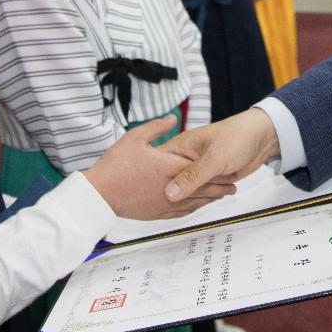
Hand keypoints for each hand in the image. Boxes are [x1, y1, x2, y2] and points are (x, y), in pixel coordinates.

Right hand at [84, 117, 237, 219]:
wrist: (97, 196)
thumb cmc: (114, 166)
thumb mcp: (135, 138)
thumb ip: (157, 127)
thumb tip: (172, 118)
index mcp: (168, 167)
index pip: (199, 167)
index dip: (216, 168)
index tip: (230, 165)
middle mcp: (171, 187)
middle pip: (202, 187)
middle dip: (220, 185)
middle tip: (233, 183)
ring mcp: (164, 203)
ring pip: (194, 202)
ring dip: (211, 198)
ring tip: (224, 195)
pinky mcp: (156, 214)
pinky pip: (181, 213)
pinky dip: (194, 208)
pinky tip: (198, 207)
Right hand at [160, 108, 279, 201]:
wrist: (261, 138)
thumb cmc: (237, 137)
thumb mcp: (214, 158)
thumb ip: (193, 176)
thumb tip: (170, 193)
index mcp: (179, 147)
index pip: (158, 167)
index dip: (154, 182)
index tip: (153, 197)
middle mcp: (184, 159)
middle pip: (171, 183)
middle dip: (177, 194)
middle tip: (182, 201)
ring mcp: (195, 169)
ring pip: (186, 190)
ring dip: (196, 197)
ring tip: (203, 198)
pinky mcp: (207, 177)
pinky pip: (199, 193)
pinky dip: (204, 199)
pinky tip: (210, 199)